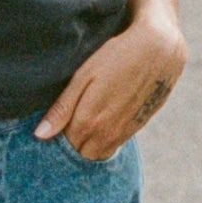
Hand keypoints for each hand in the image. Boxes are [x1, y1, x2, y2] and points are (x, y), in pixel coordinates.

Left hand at [34, 3, 185, 161]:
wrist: (161, 48)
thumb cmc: (117, 55)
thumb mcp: (84, 76)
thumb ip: (62, 108)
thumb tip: (40, 135)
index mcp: (88, 122)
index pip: (64, 147)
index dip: (56, 139)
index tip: (51, 128)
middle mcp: (107, 134)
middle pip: (80, 154)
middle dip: (71, 145)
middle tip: (65, 126)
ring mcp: (124, 133)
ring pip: (98, 153)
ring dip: (88, 144)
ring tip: (81, 122)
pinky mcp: (138, 127)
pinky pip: (114, 145)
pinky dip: (104, 138)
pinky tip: (102, 118)